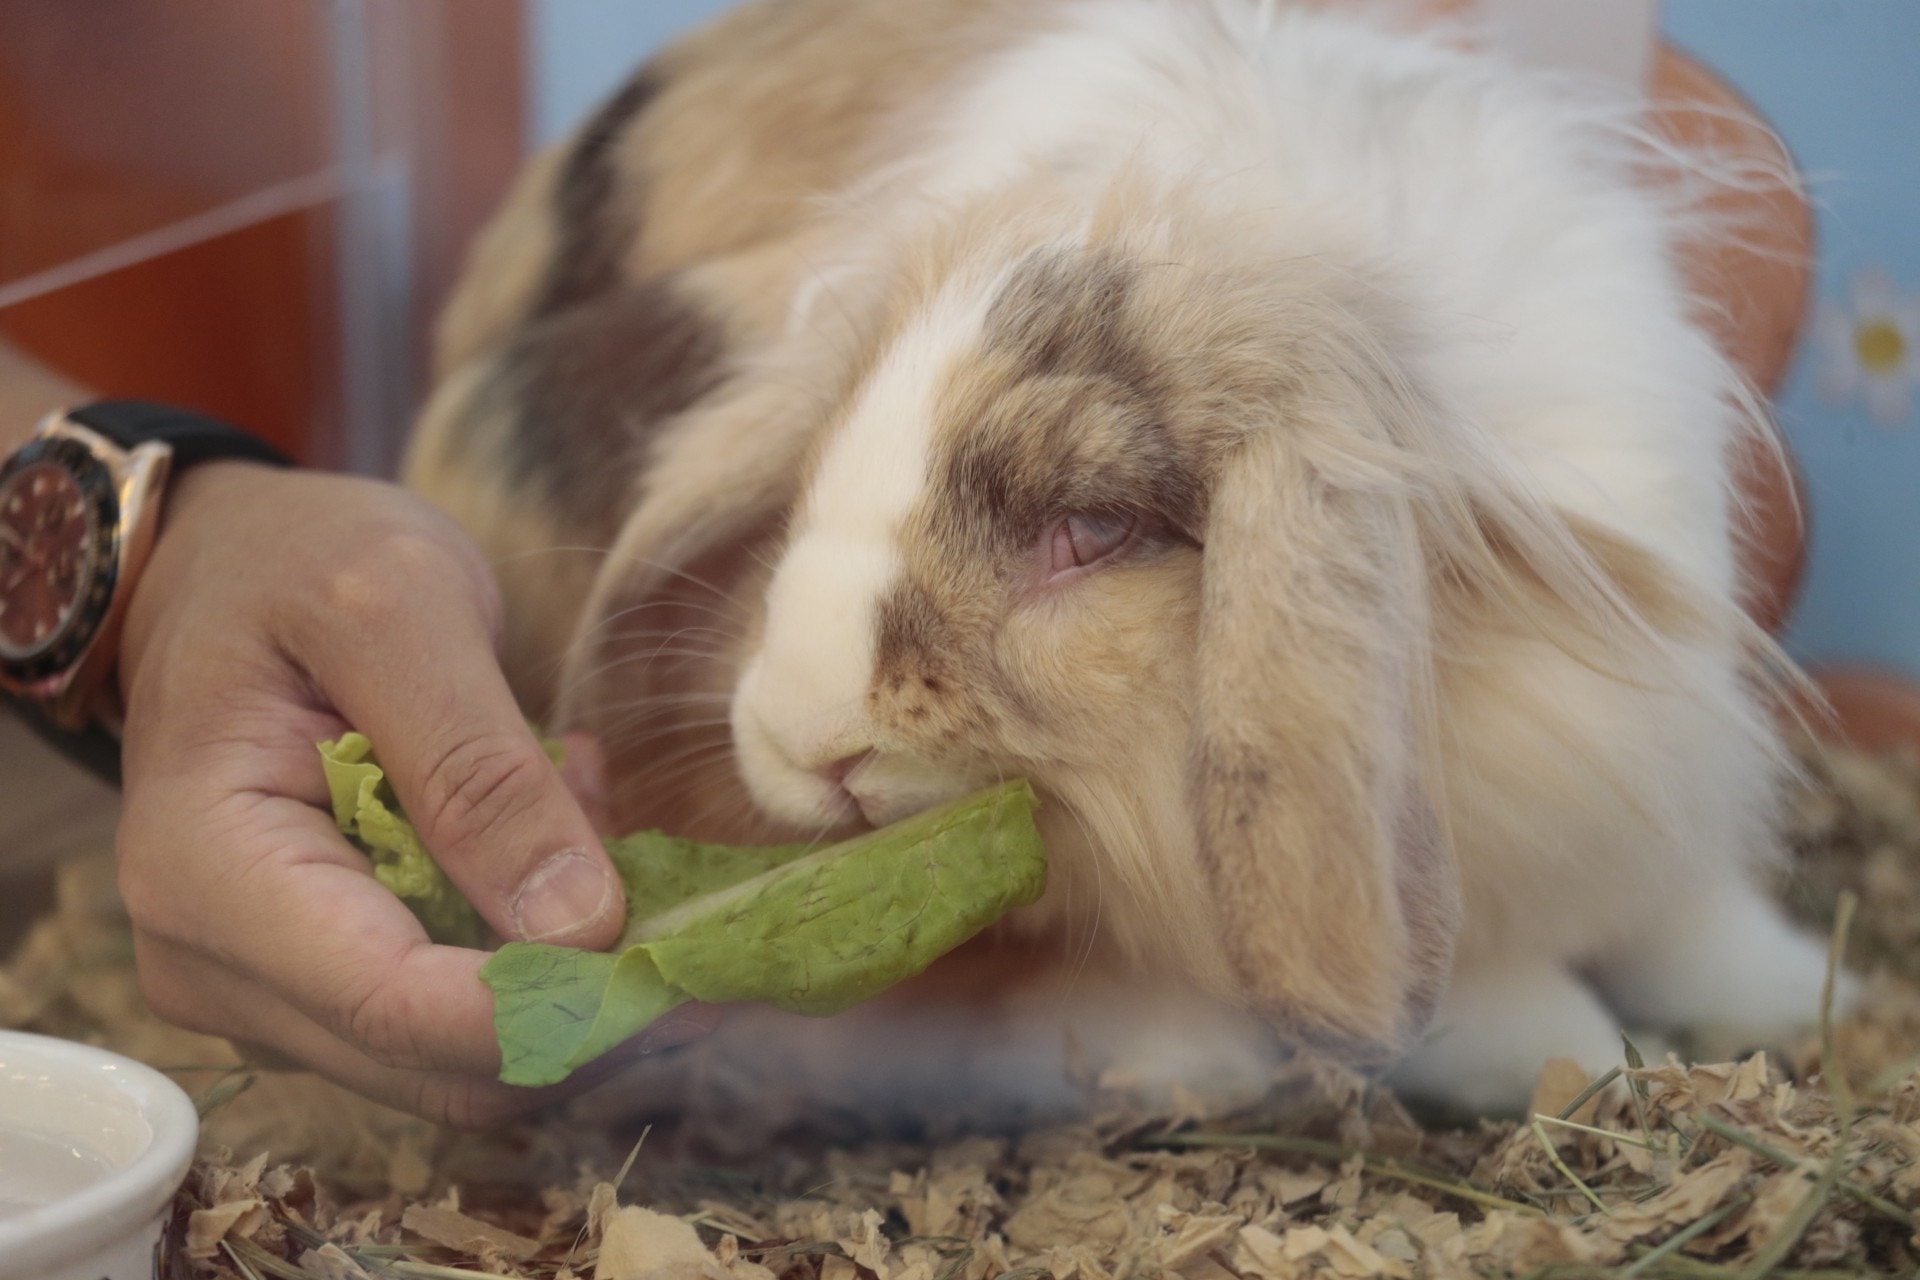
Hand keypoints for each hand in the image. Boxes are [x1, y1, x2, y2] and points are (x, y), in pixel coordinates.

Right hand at [113, 462, 708, 1124]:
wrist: (227, 565)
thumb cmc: (299, 562)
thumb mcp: (398, 613)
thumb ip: (482, 770)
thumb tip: (579, 928)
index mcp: (210, 873)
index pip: (395, 1008)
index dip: (551, 1012)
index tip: (681, 970)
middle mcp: (216, 966)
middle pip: (438, 1063)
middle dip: (580, 996)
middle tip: (668, 877)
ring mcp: (268, 990)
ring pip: (466, 1056)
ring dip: (564, 959)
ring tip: (579, 800)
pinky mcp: (324, 984)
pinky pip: (462, 1010)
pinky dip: (535, 939)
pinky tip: (547, 826)